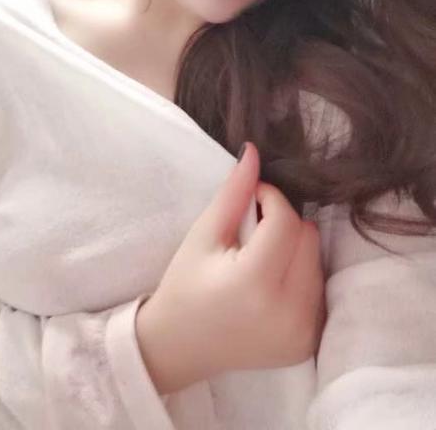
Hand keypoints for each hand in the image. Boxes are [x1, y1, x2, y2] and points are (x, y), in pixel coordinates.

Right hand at [135, 141, 325, 393]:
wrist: (179, 348)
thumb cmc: (184, 286)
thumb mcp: (203, 235)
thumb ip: (234, 192)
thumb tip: (254, 149)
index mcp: (255, 284)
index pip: (286, 220)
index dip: (270, 198)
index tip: (250, 198)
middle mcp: (287, 312)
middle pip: (308, 238)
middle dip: (284, 222)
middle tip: (252, 230)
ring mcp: (302, 333)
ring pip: (318, 260)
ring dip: (295, 247)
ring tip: (261, 257)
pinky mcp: (308, 343)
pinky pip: (318, 289)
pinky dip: (300, 276)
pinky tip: (272, 281)